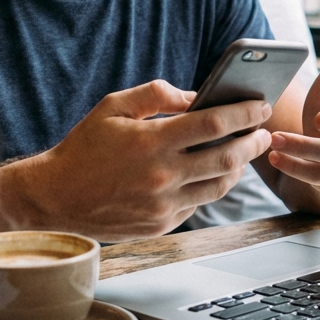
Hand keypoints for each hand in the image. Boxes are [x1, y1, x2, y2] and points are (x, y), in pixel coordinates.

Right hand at [6, 80, 273, 241]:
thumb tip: (195, 95)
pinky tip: (214, 172)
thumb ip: (156, 94)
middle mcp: (162, 176)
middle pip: (226, 158)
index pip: (213, 124)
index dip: (244, 113)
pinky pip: (198, 203)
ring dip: (238, 168)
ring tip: (244, 151)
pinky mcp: (161, 225)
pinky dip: (211, 186)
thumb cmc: (84, 147)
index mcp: (151, 142)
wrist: (55, 198)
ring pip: (218, 186)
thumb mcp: (113, 106)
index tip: (261, 104)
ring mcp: (163, 205)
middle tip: (264, 131)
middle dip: (252, 142)